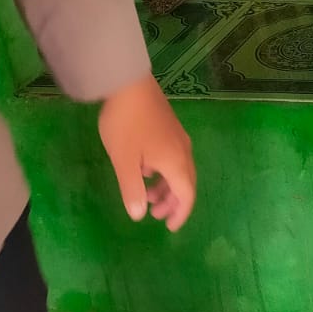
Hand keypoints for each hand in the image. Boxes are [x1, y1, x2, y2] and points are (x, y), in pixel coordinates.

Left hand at [97, 74, 195, 231]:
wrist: (128, 83)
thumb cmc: (126, 125)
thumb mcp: (125, 161)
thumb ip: (132, 190)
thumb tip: (138, 215)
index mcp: (176, 162)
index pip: (187, 195)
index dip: (181, 213)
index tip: (170, 228)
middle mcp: (183, 151)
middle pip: (186, 183)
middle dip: (174, 202)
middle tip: (155, 215)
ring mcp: (178, 138)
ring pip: (180, 170)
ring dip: (167, 187)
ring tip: (147, 195)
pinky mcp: (170, 128)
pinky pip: (174, 158)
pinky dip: (164, 172)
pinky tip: (145, 169)